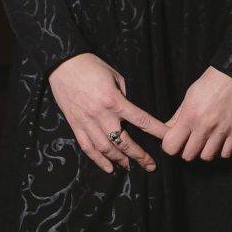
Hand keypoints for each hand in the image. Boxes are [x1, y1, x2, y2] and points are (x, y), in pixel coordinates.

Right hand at [47, 53, 168, 174]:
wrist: (62, 64)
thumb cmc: (90, 65)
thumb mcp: (113, 75)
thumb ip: (123, 94)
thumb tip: (129, 109)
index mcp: (114, 100)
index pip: (141, 120)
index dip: (157, 131)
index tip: (168, 139)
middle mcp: (101, 114)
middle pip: (124, 141)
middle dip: (139, 155)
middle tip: (150, 165)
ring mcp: (87, 122)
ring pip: (106, 149)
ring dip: (120, 160)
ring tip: (130, 166)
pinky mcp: (75, 125)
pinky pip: (87, 147)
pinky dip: (98, 160)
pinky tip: (108, 168)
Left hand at [161, 67, 231, 160]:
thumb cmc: (212, 82)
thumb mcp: (189, 95)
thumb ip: (178, 115)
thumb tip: (167, 129)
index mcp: (189, 115)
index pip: (171, 146)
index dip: (170, 146)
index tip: (175, 141)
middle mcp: (204, 126)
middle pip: (188, 155)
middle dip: (187, 150)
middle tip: (191, 141)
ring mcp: (222, 130)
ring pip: (207, 157)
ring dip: (204, 151)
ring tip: (206, 141)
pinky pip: (226, 154)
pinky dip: (221, 150)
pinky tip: (220, 140)